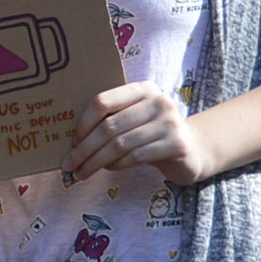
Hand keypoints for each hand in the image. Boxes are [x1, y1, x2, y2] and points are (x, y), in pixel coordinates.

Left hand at [64, 82, 221, 183]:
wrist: (192, 149)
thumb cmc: (152, 133)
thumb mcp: (134, 118)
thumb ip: (111, 119)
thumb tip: (72, 139)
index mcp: (142, 89)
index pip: (103, 101)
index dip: (83, 123)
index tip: (71, 141)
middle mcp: (158, 101)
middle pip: (109, 126)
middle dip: (84, 148)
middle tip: (69, 164)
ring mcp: (169, 122)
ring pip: (119, 144)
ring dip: (95, 161)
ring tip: (82, 172)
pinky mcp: (176, 144)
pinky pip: (135, 156)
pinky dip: (116, 165)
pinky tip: (108, 169)